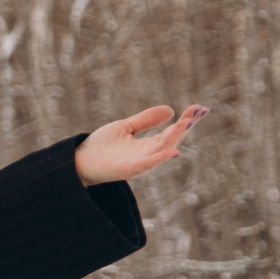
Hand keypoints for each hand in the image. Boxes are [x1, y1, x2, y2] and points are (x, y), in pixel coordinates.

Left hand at [75, 105, 206, 186]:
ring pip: (163, 150)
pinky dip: (161, 158)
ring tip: (187, 123)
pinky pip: (148, 164)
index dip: (187, 120)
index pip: (172, 131)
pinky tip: (174, 151)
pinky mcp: (129, 170)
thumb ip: (145, 120)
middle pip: (172, 140)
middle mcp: (148, 154)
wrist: (79, 160)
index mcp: (148, 145)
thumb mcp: (125, 127)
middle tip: (198, 112)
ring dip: (175, 137)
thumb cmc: (101, 146)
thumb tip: (170, 109)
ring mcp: (140, 163)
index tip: (200, 108)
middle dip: (185, 126)